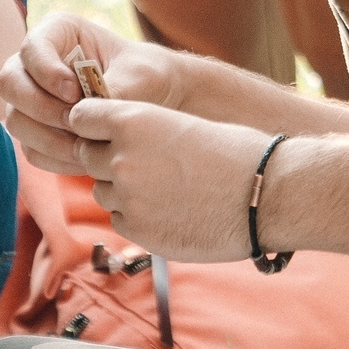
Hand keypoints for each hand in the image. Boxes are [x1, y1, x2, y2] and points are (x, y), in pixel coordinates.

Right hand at [1, 12, 193, 173]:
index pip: (31, 48)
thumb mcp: (139, 74)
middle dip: (41, 108)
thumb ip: (113, 88)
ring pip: (15, 120)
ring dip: (48, 139)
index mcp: (57, 32)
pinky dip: (54, 158)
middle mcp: (35, 63)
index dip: (46, 72)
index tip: (75, 92)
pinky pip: (30, 149)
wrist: (156, 101)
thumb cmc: (148, 75)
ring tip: (86, 146)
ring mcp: (30, 98)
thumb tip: (84, 112)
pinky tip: (84, 160)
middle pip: (9, 83)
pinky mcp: (37, 130)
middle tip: (77, 122)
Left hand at [66, 98, 272, 262]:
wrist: (266, 195)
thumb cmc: (234, 152)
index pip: (81, 117)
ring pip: (102, 191)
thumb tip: (112, 144)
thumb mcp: (181, 123)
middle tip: (141, 163)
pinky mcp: (138, 231)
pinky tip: (170, 210)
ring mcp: (127, 198)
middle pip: (86, 156)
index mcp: (132, 120)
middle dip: (105, 158)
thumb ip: (141, 132)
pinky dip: (137, 216)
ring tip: (164, 188)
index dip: (92, 124)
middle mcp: (121, 158)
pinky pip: (120, 220)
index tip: (104, 131)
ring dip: (121, 190)